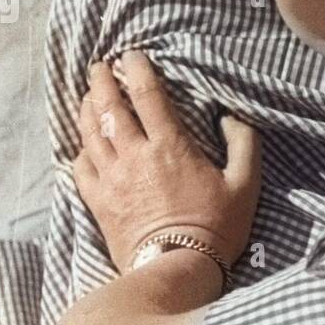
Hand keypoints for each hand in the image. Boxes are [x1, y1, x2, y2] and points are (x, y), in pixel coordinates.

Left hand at [73, 51, 261, 272]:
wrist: (176, 269)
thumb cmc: (215, 228)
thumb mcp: (245, 185)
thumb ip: (243, 145)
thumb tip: (232, 118)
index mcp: (169, 146)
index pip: (147, 94)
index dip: (137, 69)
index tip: (131, 55)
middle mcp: (134, 155)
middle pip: (109, 106)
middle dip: (102, 81)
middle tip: (100, 66)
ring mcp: (111, 178)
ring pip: (89, 132)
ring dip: (87, 108)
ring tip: (89, 95)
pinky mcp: (98, 201)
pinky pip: (80, 167)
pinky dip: (80, 149)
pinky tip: (84, 144)